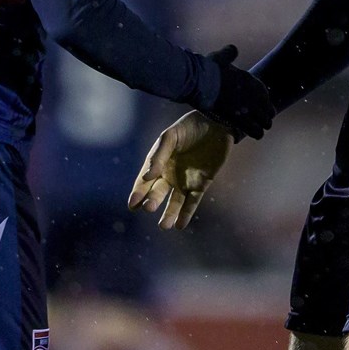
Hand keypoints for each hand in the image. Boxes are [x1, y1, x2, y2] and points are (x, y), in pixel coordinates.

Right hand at [128, 111, 233, 228]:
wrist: (216, 123)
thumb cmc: (190, 127)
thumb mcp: (170, 136)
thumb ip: (158, 155)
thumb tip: (147, 177)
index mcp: (159, 162)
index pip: (145, 180)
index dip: (138, 192)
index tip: (132, 205)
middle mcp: (170, 174)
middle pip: (158, 192)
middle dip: (152, 201)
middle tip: (148, 208)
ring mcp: (185, 180)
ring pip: (175, 201)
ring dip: (169, 214)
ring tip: (164, 226)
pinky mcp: (201, 184)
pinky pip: (193, 201)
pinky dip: (186, 213)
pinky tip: (180, 225)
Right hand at [202, 43, 273, 140]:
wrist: (200, 80)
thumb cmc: (208, 68)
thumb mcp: (221, 57)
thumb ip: (229, 53)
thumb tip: (232, 49)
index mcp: (249, 79)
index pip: (264, 93)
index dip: (264, 101)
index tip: (262, 105)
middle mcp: (252, 94)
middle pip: (268, 109)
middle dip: (266, 115)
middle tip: (262, 120)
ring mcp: (247, 106)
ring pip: (264, 122)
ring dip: (262, 126)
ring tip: (259, 130)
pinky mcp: (239, 118)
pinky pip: (254, 130)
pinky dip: (254, 133)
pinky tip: (254, 134)